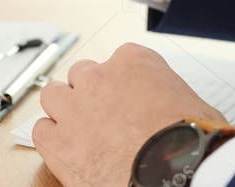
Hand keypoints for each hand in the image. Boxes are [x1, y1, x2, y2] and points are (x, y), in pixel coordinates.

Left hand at [34, 44, 225, 186]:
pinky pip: (41, 130)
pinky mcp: (58, 139)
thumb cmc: (192, 141)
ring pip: (53, 95)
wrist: (176, 172)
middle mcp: (100, 77)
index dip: (121, 86)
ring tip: (79, 131)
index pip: (117, 62)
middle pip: (81, 75)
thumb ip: (169, 96)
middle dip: (89, 94)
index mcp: (134, 62)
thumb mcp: (193, 104)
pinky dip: (51, 140)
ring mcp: (75, 106)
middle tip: (102, 118)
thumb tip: (172, 110)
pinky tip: (66, 151)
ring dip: (63, 110)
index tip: (127, 102)